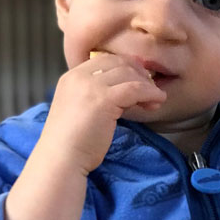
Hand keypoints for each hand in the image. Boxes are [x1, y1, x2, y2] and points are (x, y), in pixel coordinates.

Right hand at [40, 52, 165, 176]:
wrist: (62, 159)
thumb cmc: (72, 143)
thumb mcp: (82, 110)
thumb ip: (98, 96)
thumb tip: (127, 91)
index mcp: (71, 77)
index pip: (104, 60)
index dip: (126, 67)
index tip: (139, 80)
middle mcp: (79, 76)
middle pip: (118, 63)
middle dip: (138, 74)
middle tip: (151, 89)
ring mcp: (91, 86)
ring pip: (128, 74)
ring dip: (147, 85)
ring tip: (156, 99)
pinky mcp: (104, 99)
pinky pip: (135, 89)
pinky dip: (150, 93)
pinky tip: (157, 101)